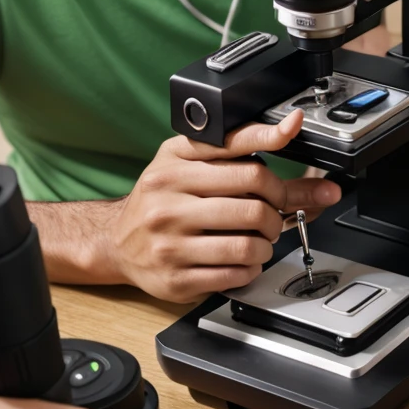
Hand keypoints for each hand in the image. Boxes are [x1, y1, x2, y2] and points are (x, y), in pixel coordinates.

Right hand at [104, 109, 341, 301]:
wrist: (116, 241)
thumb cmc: (161, 197)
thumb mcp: (188, 161)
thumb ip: (236, 150)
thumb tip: (291, 131)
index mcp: (174, 165)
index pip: (235, 147)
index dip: (272, 138)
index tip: (292, 129)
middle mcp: (169, 201)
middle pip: (252, 201)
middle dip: (276, 208)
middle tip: (274, 211)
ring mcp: (170, 243)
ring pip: (247, 244)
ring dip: (267, 243)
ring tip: (261, 238)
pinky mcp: (176, 279)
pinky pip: (234, 275)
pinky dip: (251, 268)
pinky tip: (245, 260)